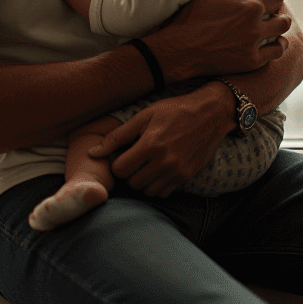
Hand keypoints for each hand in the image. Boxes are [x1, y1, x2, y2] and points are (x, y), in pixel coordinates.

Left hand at [89, 83, 233, 197]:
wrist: (210, 113)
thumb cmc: (174, 110)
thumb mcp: (144, 116)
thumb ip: (117, 137)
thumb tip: (93, 153)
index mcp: (151, 144)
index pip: (120, 170)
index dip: (117, 163)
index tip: (123, 155)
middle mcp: (164, 161)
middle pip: (132, 183)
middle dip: (129, 173)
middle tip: (134, 159)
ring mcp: (177, 171)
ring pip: (147, 190)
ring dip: (142, 181)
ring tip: (146, 165)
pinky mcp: (186, 176)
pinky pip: (163, 193)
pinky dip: (157, 185)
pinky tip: (158, 171)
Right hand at [146, 0, 290, 80]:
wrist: (181, 50)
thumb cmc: (192, 20)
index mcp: (249, 7)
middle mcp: (256, 27)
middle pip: (283, 18)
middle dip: (278, 13)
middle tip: (270, 14)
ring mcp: (254, 46)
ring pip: (281, 36)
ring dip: (278, 31)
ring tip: (271, 29)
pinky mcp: (250, 62)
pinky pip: (274, 55)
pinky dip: (274, 48)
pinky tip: (268, 45)